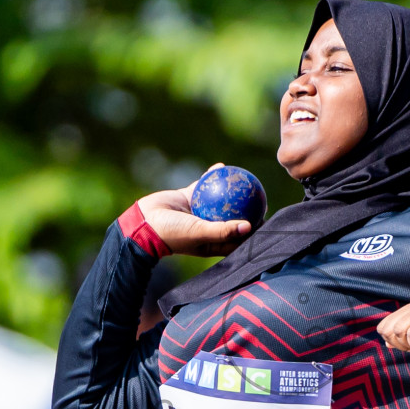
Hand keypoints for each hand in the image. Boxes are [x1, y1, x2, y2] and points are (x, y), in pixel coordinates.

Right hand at [137, 164, 251, 257]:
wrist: (143, 223)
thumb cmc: (172, 234)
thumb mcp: (199, 233)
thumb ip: (223, 231)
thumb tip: (249, 226)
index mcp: (212, 242)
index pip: (238, 238)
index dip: (253, 231)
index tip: (267, 221)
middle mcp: (207, 227)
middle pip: (232, 218)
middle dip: (247, 210)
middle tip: (261, 199)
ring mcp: (198, 212)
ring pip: (219, 200)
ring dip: (232, 191)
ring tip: (245, 180)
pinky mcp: (188, 198)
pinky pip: (203, 185)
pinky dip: (211, 177)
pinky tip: (222, 166)